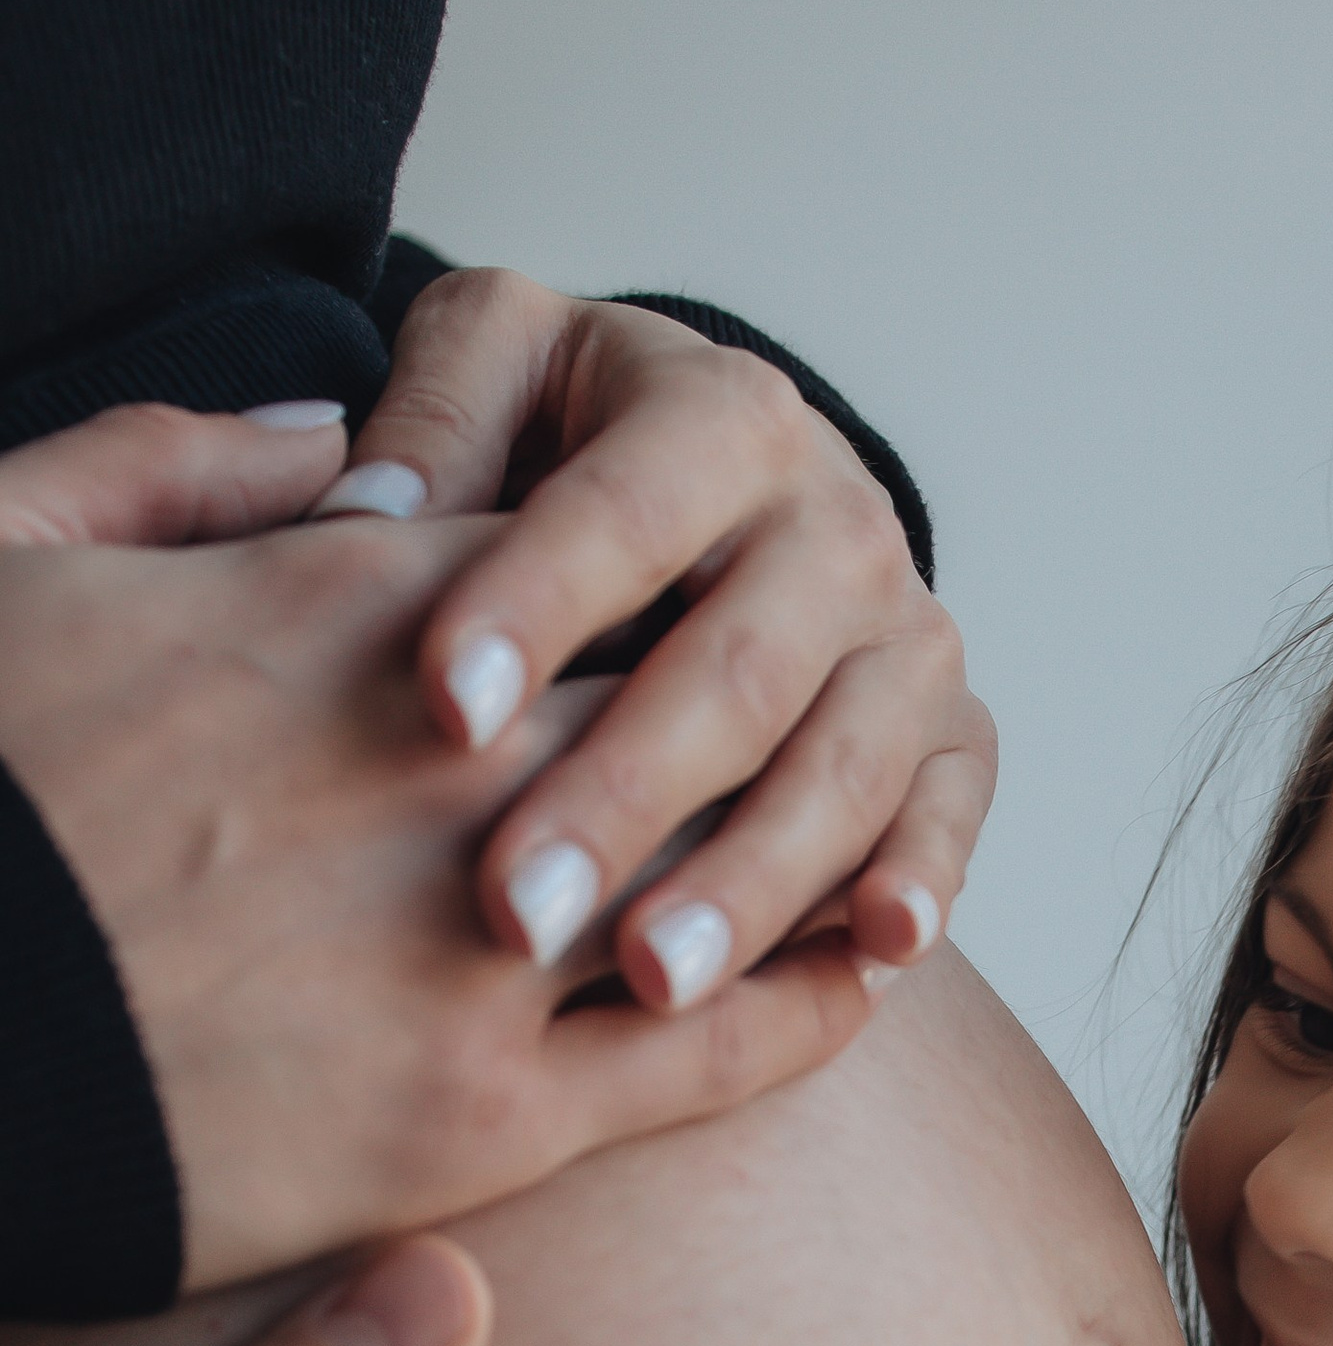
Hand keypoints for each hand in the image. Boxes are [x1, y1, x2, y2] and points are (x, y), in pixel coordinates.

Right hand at [0, 415, 884, 1288]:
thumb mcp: (8, 560)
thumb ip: (178, 465)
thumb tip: (324, 427)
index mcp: (346, 605)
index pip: (564, 555)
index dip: (615, 583)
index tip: (649, 605)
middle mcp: (451, 759)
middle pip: (669, 694)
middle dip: (725, 709)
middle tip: (786, 721)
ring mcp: (487, 942)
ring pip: (718, 864)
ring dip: (790, 852)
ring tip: (849, 844)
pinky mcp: (491, 1116)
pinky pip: (712, 1048)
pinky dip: (803, 1005)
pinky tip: (853, 980)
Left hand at [346, 268, 995, 1007]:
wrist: (739, 481)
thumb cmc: (583, 439)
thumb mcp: (500, 367)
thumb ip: (434, 420)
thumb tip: (363, 516)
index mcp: (726, 415)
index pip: (626, 516)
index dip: (538, 609)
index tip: (447, 710)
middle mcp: (842, 523)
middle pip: (737, 672)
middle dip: (627, 798)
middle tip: (517, 910)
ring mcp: (909, 636)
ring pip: (842, 767)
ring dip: (751, 883)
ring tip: (646, 978)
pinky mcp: (954, 730)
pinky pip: (948, 812)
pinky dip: (923, 880)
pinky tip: (873, 953)